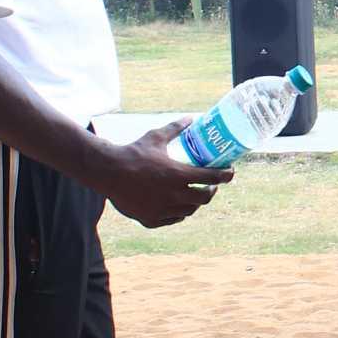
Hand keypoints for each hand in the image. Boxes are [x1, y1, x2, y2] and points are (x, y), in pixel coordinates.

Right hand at [102, 122, 233, 228]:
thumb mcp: (155, 137)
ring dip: (195, 203)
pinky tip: (178, 207)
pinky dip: (178, 213)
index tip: (229, 173)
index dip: (225, 176)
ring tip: (195, 195)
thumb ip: (175, 128)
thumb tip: (191, 118)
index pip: (211, 178)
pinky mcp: (150, 219)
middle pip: (204, 198)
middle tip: (211, 185)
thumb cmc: (132, 152)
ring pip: (189, 211)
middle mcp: (173, 196)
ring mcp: (162, 210)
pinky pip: (171, 219)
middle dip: (211, 191)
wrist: (107, 172)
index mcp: (178, 175)